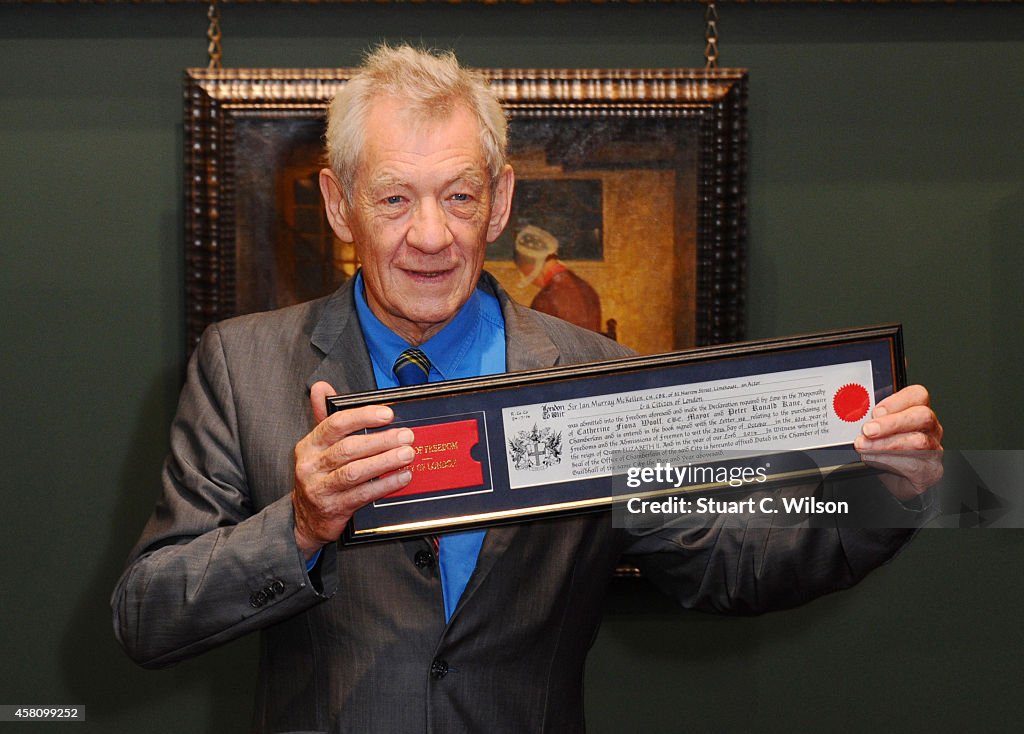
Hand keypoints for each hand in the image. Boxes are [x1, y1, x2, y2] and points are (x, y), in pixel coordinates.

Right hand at [291, 381, 415, 558]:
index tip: (387, 414)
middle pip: (348, 448)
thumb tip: (321, 386)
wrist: (305, 518)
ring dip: (385, 462)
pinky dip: (385, 485)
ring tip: (407, 454)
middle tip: (406, 436)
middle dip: (381, 441)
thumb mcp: (317, 446)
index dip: (362, 417)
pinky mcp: (333, 509)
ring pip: (355, 472)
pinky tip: (402, 477)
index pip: (335, 425)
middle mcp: (311, 466)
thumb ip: (324, 417)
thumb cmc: (319, 475)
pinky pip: (363, 495)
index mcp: (309, 445)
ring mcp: (320, 489)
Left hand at [853, 384, 943, 500]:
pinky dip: (889, 461)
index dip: (896, 401)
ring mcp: (934, 449)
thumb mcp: (875, 430)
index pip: (918, 395)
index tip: (874, 411)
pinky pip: (914, 464)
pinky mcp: (930, 471)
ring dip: (886, 444)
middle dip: (891, 423)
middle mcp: (930, 428)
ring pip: (919, 441)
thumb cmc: (884, 451)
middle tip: (868, 430)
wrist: (893, 481)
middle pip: (922, 416)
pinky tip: (873, 459)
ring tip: (864, 447)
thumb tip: (853, 414)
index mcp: (917, 411)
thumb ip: (871, 419)